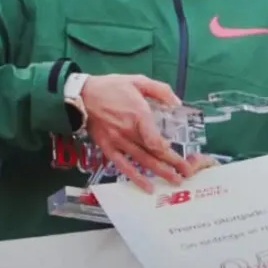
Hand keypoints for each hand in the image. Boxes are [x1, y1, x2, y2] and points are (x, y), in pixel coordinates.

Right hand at [80, 75, 211, 192]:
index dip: (170, 153)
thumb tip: (177, 103)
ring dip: (159, 173)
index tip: (182, 159)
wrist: (81, 95)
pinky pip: (123, 166)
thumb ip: (160, 90)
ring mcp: (118, 142)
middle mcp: (129, 132)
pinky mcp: (108, 148)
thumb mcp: (138, 80)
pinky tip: (147, 186)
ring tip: (174, 181)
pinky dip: (135, 178)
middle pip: (153, 153)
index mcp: (139, 115)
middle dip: (172, 165)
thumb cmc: (111, 87)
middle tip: (187, 174)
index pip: (156, 141)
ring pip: (141, 161)